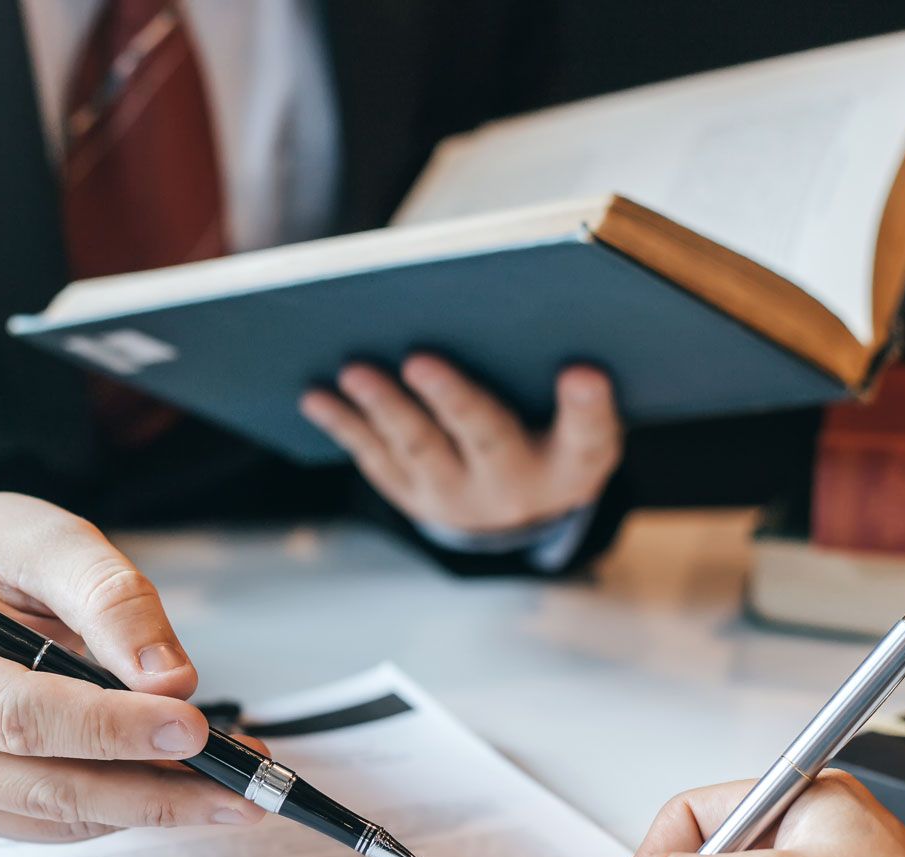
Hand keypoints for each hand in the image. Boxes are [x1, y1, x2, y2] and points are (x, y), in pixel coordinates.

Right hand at [0, 487, 265, 840]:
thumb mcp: (43, 539)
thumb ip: (107, 597)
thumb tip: (170, 677)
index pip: (15, 717)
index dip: (107, 730)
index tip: (191, 727)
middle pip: (44, 786)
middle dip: (153, 790)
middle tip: (242, 786)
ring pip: (61, 816)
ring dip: (154, 805)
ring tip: (233, 782)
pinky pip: (59, 824)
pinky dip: (126, 807)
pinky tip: (180, 780)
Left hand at [299, 357, 621, 535]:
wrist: (518, 511)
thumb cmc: (553, 431)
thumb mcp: (579, 416)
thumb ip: (567, 379)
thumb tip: (516, 296)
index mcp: (573, 462)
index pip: (590, 435)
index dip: (587, 406)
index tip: (583, 371)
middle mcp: (516, 486)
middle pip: (487, 438)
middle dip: (453, 400)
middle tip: (420, 359)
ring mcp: (457, 496)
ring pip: (418, 448)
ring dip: (383, 407)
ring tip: (354, 370)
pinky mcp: (411, 494)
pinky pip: (374, 456)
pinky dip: (344, 424)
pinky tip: (315, 395)